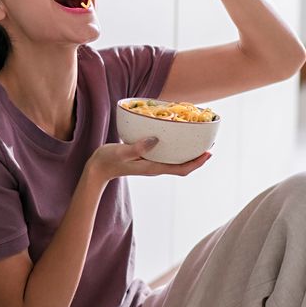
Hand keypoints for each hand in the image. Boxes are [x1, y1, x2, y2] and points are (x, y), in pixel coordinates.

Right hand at [87, 138, 211, 183]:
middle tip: (208, 143)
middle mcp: (155, 167)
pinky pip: (166, 156)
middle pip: (182, 166)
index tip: (208, 153)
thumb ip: (138, 147)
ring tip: (197, 139)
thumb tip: (155, 139)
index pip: (181, 169)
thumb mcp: (122, 152)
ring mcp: (151, 164)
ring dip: (188, 153)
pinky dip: (175, 148)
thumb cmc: (108, 160)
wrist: (97, 168)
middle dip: (197, 157)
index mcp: (153, 167)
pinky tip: (175, 137)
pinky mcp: (146, 158)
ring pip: (175, 161)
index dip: (197, 163)